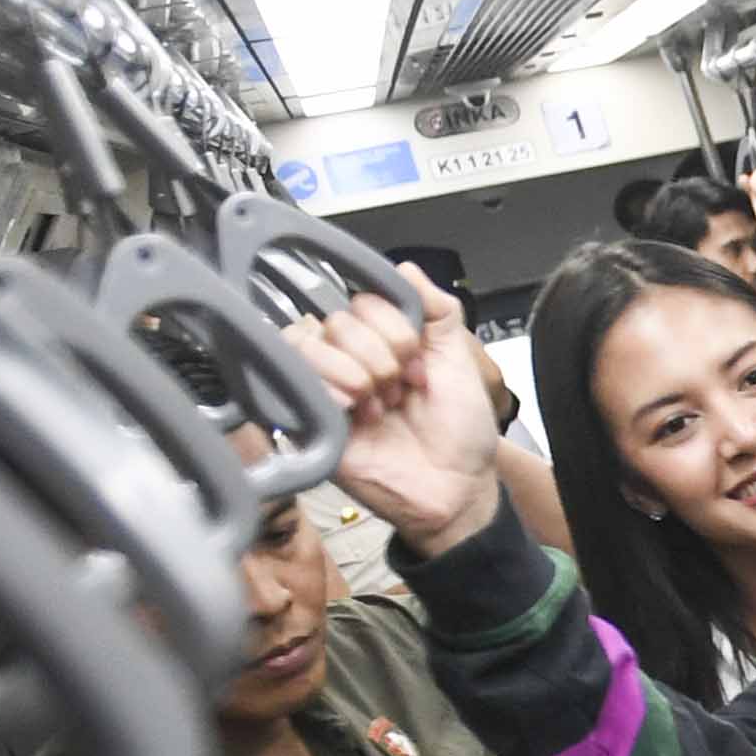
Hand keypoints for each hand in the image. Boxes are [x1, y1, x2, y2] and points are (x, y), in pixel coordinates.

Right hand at [279, 266, 510, 558]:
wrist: (457, 487)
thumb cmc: (460, 431)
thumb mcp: (458, 357)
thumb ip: (436, 309)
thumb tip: (405, 268)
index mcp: (381, 340)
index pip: (362, 299)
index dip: (395, 329)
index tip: (421, 363)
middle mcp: (349, 358)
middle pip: (337, 320)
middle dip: (382, 357)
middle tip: (403, 392)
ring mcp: (324, 386)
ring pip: (308, 341)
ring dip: (358, 374)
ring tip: (382, 407)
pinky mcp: (306, 417)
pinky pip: (296, 379)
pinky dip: (334, 392)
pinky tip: (360, 418)